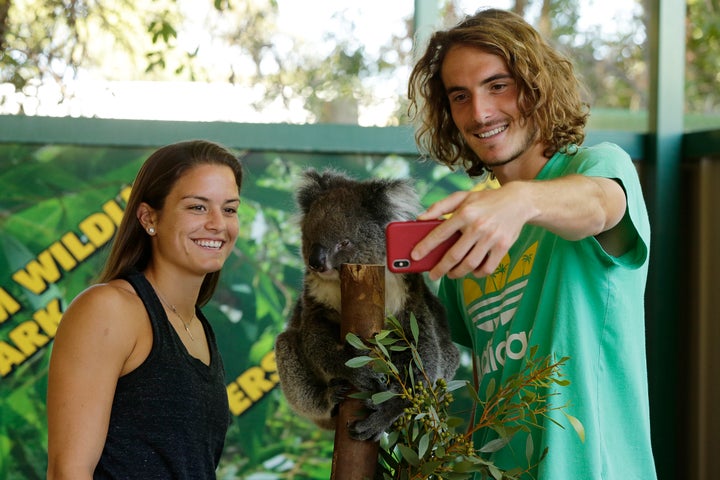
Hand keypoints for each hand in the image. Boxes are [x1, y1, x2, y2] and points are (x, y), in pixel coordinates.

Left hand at [411, 184, 531, 280]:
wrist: (518, 201)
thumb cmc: (486, 200)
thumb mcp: (462, 196)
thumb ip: (440, 206)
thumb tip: (420, 219)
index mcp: (465, 213)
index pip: (440, 233)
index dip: (425, 247)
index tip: (415, 256)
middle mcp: (477, 226)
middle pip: (454, 255)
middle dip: (440, 268)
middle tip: (433, 275)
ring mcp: (491, 238)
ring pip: (469, 264)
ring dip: (457, 273)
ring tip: (451, 273)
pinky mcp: (503, 247)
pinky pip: (487, 268)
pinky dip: (477, 273)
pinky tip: (472, 271)